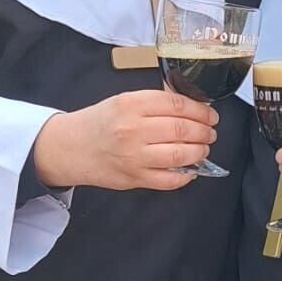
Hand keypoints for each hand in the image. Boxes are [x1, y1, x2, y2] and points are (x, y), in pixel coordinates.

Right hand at [33, 90, 215, 190]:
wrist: (71, 147)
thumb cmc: (100, 122)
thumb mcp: (123, 101)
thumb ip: (154, 103)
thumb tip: (191, 109)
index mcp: (131, 104)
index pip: (178, 105)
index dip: (201, 110)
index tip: (210, 114)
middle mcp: (133, 130)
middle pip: (182, 129)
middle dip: (204, 131)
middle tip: (210, 132)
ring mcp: (134, 156)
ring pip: (181, 155)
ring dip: (200, 152)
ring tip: (203, 148)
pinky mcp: (134, 178)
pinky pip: (170, 180)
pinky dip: (186, 175)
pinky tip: (191, 169)